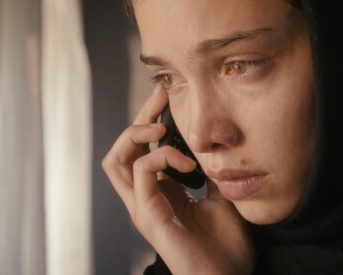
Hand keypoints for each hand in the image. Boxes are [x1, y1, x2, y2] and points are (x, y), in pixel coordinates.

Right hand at [103, 85, 254, 274]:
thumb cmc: (226, 249)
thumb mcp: (222, 199)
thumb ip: (212, 175)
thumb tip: (215, 150)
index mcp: (160, 192)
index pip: (142, 148)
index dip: (151, 119)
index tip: (169, 95)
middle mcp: (145, 197)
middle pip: (122, 148)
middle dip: (139, 116)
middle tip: (160, 94)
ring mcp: (143, 207)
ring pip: (116, 159)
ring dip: (136, 134)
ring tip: (162, 126)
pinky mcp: (148, 215)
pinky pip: (140, 173)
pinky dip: (160, 158)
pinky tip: (187, 162)